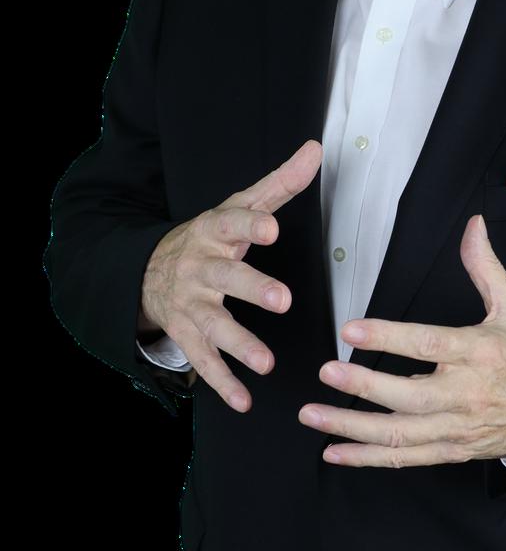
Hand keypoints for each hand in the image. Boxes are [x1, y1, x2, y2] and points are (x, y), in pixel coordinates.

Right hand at [139, 139, 322, 411]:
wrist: (146, 271)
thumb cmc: (210, 238)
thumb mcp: (238, 207)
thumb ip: (279, 185)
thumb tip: (314, 149)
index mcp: (216, 231)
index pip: (233, 223)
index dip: (252, 225)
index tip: (273, 228)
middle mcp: (201, 267)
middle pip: (226, 277)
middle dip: (252, 288)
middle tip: (282, 300)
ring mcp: (190, 303)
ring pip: (214, 324)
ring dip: (240, 345)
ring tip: (266, 363)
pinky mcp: (185, 334)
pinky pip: (204, 361)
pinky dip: (223, 383)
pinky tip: (244, 400)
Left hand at [300, 214, 505, 467]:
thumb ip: (485, 268)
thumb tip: (473, 225)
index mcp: (478, 353)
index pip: (428, 344)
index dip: (388, 337)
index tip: (350, 329)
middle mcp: (465, 394)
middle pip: (409, 395)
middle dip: (364, 386)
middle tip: (326, 372)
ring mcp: (456, 427)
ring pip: (399, 433)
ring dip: (352, 426)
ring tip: (312, 414)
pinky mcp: (450, 450)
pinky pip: (404, 458)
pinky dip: (367, 458)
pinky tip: (333, 451)